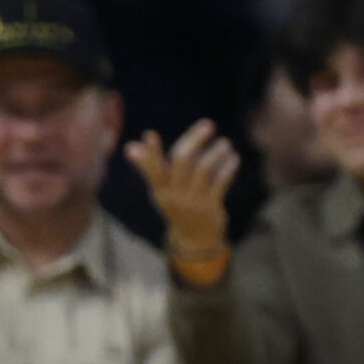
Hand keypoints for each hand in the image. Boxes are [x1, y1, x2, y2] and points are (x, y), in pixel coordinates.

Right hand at [125, 119, 238, 262]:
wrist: (194, 238)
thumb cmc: (177, 206)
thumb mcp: (161, 190)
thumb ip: (148, 167)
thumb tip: (130, 147)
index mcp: (160, 190)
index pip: (153, 169)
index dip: (152, 152)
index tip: (150, 134)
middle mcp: (174, 195)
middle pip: (182, 160)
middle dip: (195, 139)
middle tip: (209, 124)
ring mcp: (193, 201)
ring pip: (204, 169)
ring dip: (216, 152)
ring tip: (225, 143)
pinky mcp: (211, 207)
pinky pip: (220, 182)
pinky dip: (228, 167)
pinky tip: (233, 159)